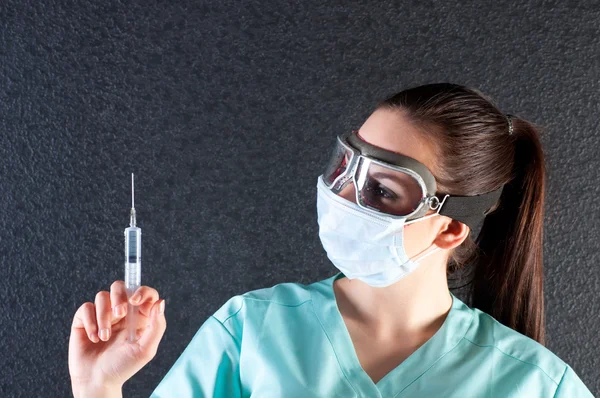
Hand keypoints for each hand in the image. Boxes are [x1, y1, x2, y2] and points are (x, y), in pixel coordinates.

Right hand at [68, 281, 166, 396]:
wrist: (97, 381)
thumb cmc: (123, 366)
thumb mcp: (145, 349)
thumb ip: (156, 326)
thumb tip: (160, 302)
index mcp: (139, 316)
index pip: (144, 293)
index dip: (142, 291)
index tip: (135, 301)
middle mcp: (122, 312)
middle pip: (120, 286)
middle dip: (119, 297)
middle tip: (119, 315)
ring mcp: (103, 314)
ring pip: (102, 296)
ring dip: (103, 316)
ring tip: (104, 337)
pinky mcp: (85, 320)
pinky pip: (86, 307)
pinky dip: (90, 321)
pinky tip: (94, 338)